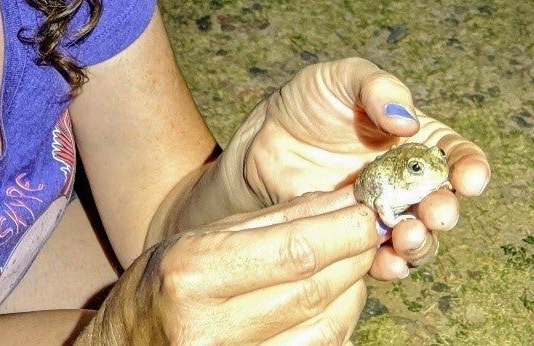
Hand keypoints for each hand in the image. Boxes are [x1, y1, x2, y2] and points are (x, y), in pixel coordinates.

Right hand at [84, 189, 378, 345]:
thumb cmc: (162, 284)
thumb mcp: (201, 238)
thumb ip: (270, 223)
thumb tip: (339, 203)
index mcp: (192, 274)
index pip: (291, 253)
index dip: (341, 232)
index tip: (370, 212)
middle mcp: (211, 328)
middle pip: (311, 292)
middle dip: (352, 257)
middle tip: (372, 231)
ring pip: (324, 331)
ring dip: (351, 292)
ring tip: (353, 262)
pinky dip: (336, 324)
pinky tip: (335, 299)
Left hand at [236, 57, 490, 276]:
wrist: (264, 135)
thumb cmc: (309, 101)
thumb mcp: (341, 77)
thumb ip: (377, 88)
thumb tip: (408, 121)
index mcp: (419, 141)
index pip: (460, 158)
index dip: (471, 170)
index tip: (469, 179)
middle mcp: (410, 182)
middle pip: (444, 204)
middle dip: (445, 211)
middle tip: (435, 212)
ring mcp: (386, 212)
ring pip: (419, 239)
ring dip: (420, 244)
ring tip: (406, 237)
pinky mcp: (356, 237)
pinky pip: (381, 259)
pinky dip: (389, 265)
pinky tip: (387, 262)